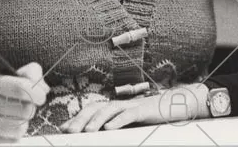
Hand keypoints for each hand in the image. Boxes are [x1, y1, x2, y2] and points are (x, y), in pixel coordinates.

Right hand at [0, 61, 49, 143]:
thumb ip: (24, 76)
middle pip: (24, 109)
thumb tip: (44, 87)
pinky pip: (11, 141)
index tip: (41, 95)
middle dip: (30, 107)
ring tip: (14, 116)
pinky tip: (6, 127)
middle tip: (26, 104)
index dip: (36, 92)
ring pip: (20, 127)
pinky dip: (14, 135)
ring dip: (23, 122)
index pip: (20, 87)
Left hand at [60, 83, 208, 133]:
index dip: (77, 118)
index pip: (91, 110)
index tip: (63, 130)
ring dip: (95, 121)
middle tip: (70, 131)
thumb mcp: (129, 123)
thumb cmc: (150, 117)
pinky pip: (128, 115)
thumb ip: (113, 126)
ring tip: (87, 132)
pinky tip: (109, 129)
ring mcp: (130, 106)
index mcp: (114, 107)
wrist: (174, 105)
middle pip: (95, 109)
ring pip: (108, 111)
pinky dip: (117, 121)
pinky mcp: (142, 109)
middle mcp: (119, 104)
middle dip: (81, 120)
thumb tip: (95, 132)